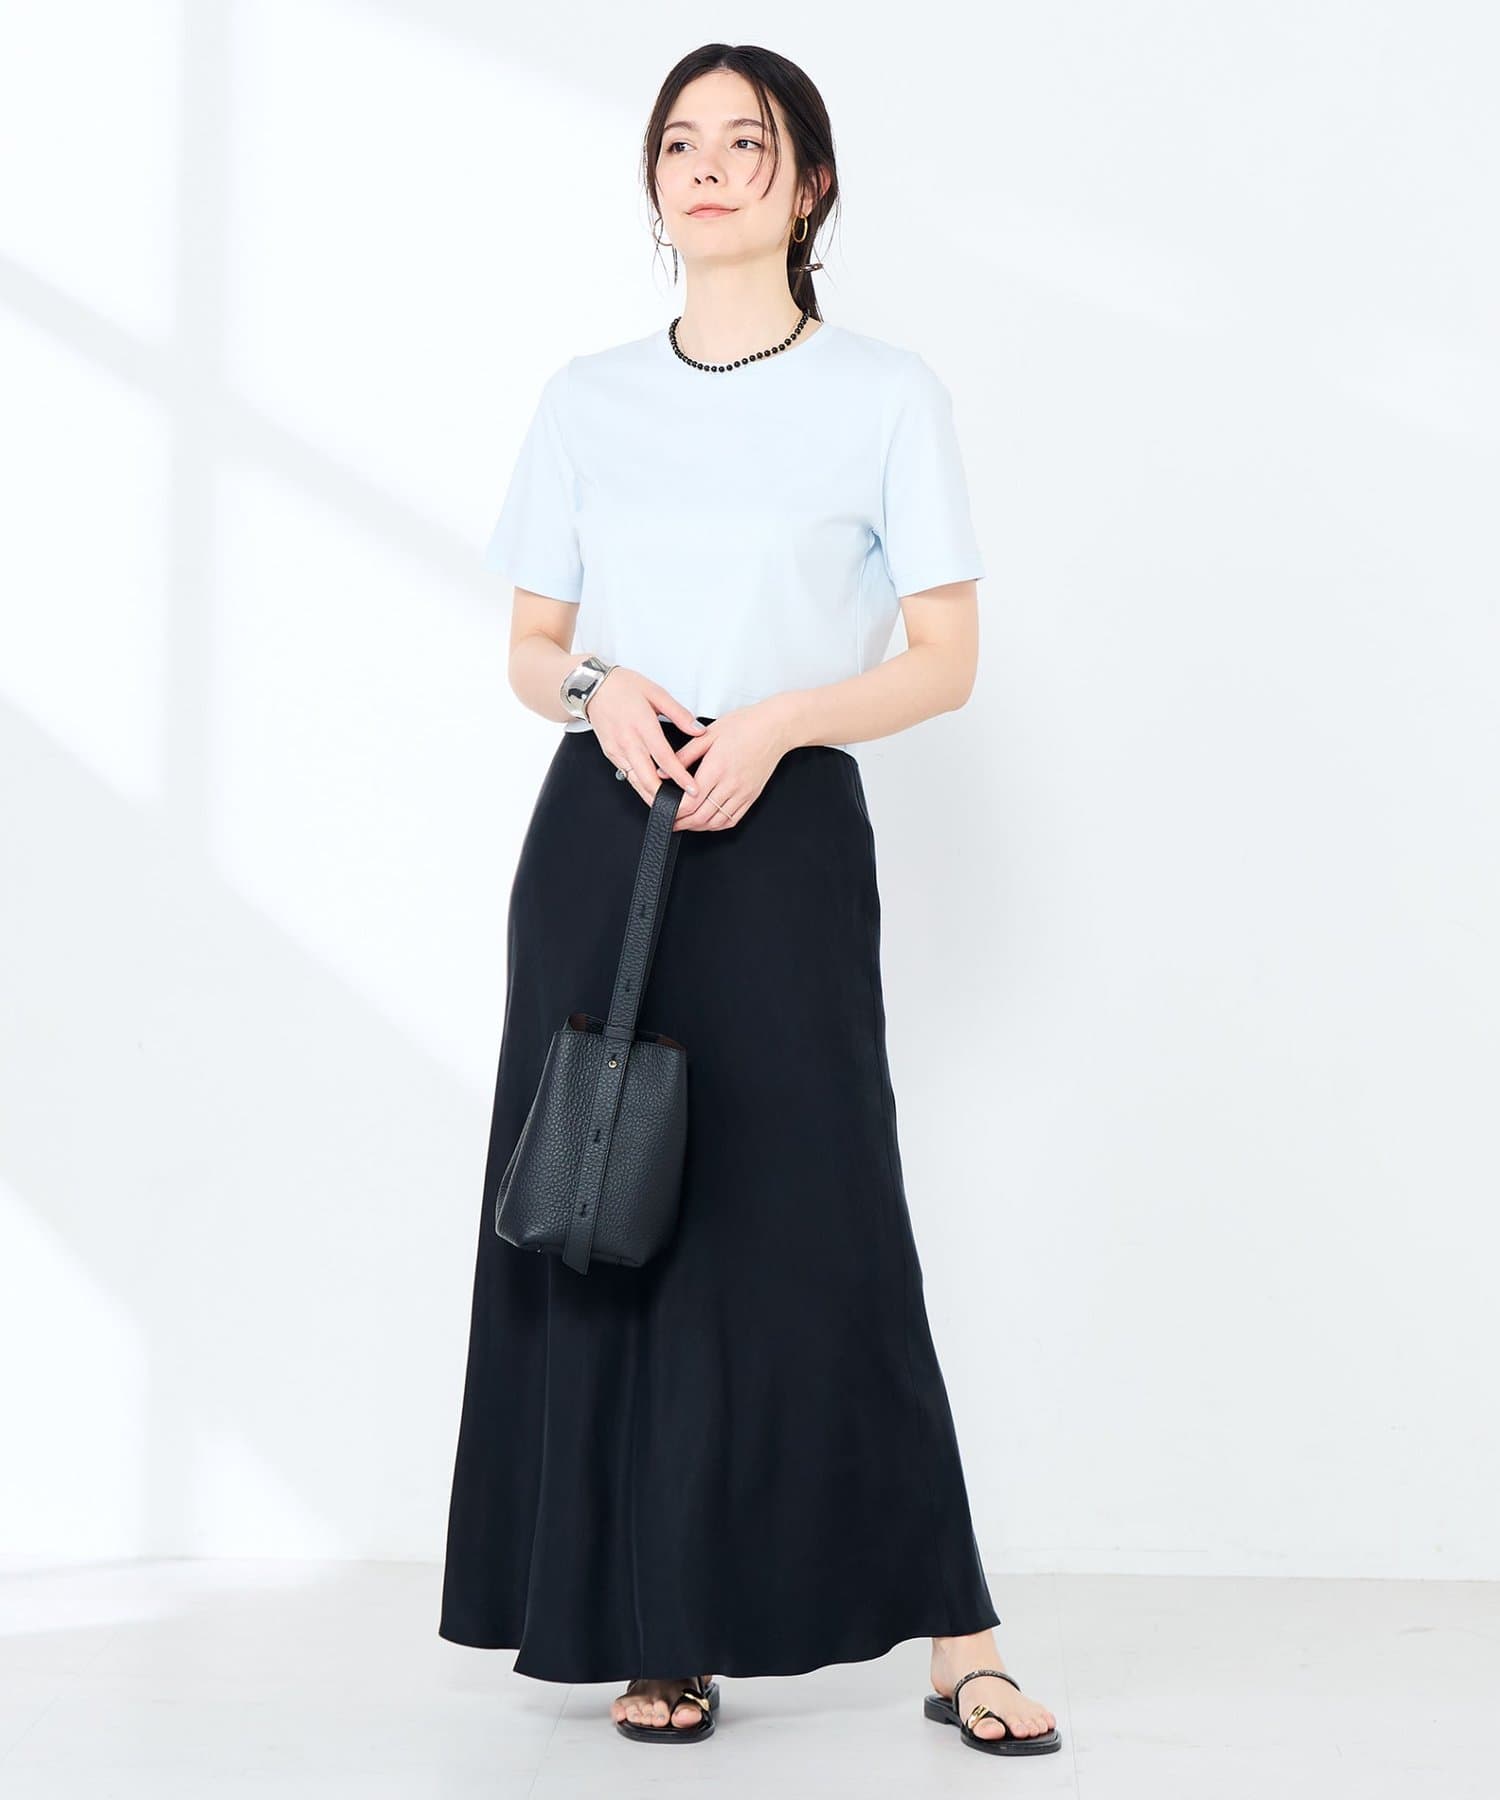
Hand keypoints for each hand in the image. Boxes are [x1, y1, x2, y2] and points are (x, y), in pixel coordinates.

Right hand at [585, 666, 705, 801]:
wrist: (592, 687)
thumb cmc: (624, 687)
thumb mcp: (656, 693)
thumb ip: (679, 714)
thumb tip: (699, 730)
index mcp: (642, 725)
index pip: (664, 758)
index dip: (679, 776)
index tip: (693, 789)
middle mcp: (628, 741)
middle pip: (647, 778)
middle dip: (664, 797)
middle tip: (681, 809)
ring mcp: (617, 751)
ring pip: (635, 782)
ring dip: (651, 797)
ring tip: (669, 809)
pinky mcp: (611, 755)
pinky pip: (627, 776)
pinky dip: (640, 787)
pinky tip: (652, 794)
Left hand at [667, 700, 795, 831]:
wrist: (775, 728)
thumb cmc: (744, 725)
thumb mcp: (708, 734)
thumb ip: (684, 755)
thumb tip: (662, 772)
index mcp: (717, 768)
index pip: (691, 801)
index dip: (674, 810)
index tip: (662, 809)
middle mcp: (731, 784)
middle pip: (701, 816)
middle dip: (681, 823)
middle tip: (668, 820)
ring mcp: (743, 793)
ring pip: (716, 822)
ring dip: (697, 827)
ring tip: (684, 823)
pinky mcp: (751, 797)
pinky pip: (732, 820)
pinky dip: (716, 825)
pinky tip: (706, 821)